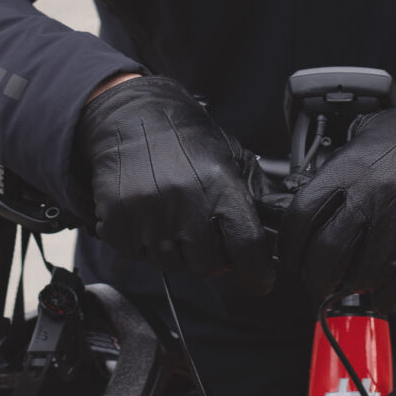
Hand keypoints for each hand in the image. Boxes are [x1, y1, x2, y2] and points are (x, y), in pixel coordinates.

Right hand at [75, 75, 272, 293]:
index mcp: (219, 184)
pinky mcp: (117, 220)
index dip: (257, 271)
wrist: (132, 116)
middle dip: (208, 255)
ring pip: (171, 264)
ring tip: (170, 216)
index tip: (260, 280)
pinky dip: (142, 243)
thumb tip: (277, 232)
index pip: (246, 246)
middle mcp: (184, 201)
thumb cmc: (183, 138)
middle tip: (200, 231)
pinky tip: (146, 215)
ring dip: (174, 249)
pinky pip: (136, 256)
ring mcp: (148, 213)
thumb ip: (254, 195)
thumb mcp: (230, 157)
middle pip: (207, 265)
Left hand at [280, 74, 395, 306]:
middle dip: (316, 278)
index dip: (290, 246)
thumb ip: (342, 163)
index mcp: (349, 168)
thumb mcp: (368, 132)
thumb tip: (319, 193)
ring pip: (363, 274)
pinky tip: (383, 297)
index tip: (293, 257)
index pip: (300, 216)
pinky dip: (388, 297)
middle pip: (326, 254)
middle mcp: (371, 195)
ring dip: (352, 288)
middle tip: (317, 284)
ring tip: (352, 287)